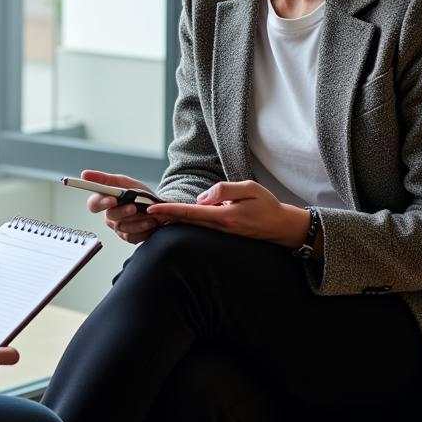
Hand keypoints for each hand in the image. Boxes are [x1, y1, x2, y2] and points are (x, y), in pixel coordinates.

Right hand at [80, 170, 161, 244]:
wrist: (160, 207)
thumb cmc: (140, 193)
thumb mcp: (124, 182)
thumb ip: (104, 179)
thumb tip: (84, 174)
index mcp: (105, 201)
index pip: (94, 204)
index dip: (101, 203)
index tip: (112, 199)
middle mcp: (110, 216)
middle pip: (110, 216)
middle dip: (124, 211)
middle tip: (134, 207)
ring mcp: (119, 228)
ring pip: (122, 227)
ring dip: (137, 220)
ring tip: (149, 214)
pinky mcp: (129, 237)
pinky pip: (132, 236)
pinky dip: (143, 228)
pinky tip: (150, 223)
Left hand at [147, 180, 311, 247]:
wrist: (282, 227)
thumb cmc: (267, 205)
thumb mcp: (249, 189)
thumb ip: (224, 190)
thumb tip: (201, 197)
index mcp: (224, 216)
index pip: (190, 213)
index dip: (169, 211)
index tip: (151, 209)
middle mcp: (219, 227)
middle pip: (185, 222)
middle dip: (162, 218)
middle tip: (139, 213)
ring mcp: (220, 232)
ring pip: (190, 226)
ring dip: (170, 221)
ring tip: (149, 217)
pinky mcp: (222, 232)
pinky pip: (199, 228)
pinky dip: (184, 223)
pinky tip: (172, 221)